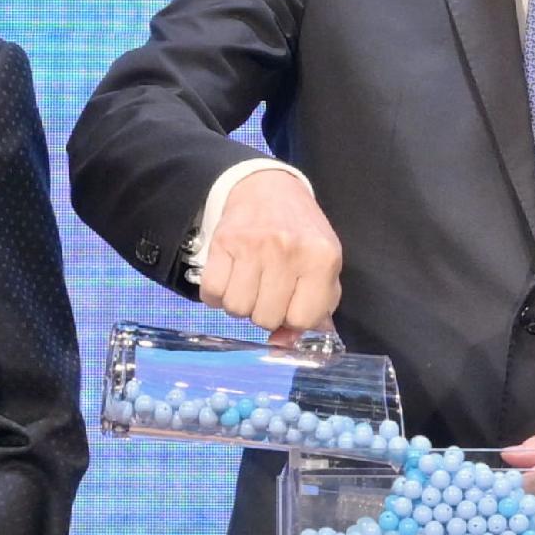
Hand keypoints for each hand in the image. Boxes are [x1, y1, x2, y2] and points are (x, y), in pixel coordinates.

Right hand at [200, 163, 343, 339]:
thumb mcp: (323, 267)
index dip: (295, 317)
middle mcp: (288, 250)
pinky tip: (230, 279)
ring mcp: (253, 245)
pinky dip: (216, 295)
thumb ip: (316, 309)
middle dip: (266, 312)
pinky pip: (212, 293)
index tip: (293, 301)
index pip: (303, 320)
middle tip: (269, 290)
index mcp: (322, 258)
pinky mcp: (223, 241)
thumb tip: (285, 344)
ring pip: (237, 309)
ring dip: (241, 305)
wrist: (268, 189)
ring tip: (250, 284)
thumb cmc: (301, 234)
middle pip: (266, 318)